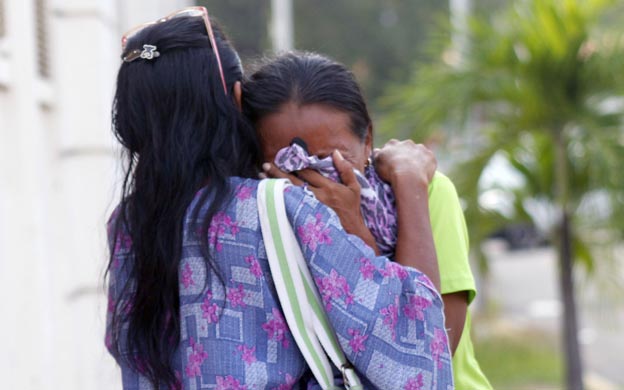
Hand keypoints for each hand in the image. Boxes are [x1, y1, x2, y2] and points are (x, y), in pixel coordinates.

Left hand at [262, 151, 379, 253]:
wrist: (352, 234)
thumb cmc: (352, 210)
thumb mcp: (354, 188)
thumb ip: (345, 169)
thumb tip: (335, 153)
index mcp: (328, 188)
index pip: (308, 172)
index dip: (295, 164)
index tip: (284, 157)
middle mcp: (316, 197)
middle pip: (294, 181)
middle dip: (279, 172)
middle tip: (265, 165)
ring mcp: (309, 209)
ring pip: (288, 193)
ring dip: (274, 183)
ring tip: (261, 176)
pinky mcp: (304, 218)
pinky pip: (288, 206)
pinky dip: (278, 198)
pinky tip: (267, 193)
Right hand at [373, 139, 435, 187]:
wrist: (408, 177)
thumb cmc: (390, 170)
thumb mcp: (377, 162)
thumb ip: (377, 154)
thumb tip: (377, 150)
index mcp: (393, 144)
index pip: (391, 146)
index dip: (392, 155)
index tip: (392, 163)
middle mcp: (407, 143)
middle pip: (406, 148)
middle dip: (405, 155)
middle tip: (404, 168)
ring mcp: (420, 148)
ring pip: (418, 152)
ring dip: (417, 159)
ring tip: (414, 172)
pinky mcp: (430, 156)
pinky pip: (428, 160)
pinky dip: (426, 165)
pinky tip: (423, 173)